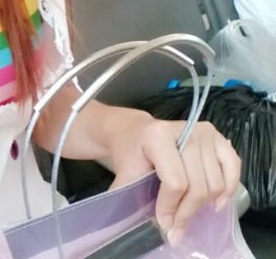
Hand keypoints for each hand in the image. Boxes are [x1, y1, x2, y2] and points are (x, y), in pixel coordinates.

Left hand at [109, 118, 240, 245]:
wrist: (138, 133)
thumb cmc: (132, 154)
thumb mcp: (126, 174)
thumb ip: (135, 199)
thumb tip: (159, 229)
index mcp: (158, 135)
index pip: (175, 182)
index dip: (170, 207)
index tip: (163, 223)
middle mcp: (186, 131)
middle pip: (198, 185)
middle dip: (186, 212)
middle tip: (176, 225)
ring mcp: (205, 133)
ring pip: (216, 183)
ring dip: (204, 205)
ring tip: (188, 209)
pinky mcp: (219, 138)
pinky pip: (234, 168)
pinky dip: (228, 190)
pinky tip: (216, 203)